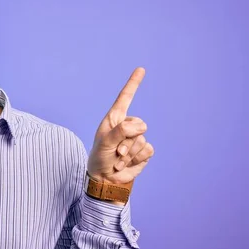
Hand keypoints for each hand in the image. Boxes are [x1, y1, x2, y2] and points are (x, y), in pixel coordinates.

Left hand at [87, 67, 153, 184]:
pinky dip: (136, 159)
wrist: (106, 179)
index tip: (141, 69)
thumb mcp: (104, 143)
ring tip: (118, 159)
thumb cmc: (100, 158)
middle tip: (115, 152)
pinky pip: (148, 150)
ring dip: (129, 153)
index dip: (133, 83)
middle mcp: (126, 126)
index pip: (125, 98)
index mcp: (114, 119)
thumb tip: (140, 127)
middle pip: (139, 125)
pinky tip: (126, 163)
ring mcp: (136, 138)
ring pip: (142, 140)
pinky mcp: (144, 151)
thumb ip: (120, 131)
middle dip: (127, 141)